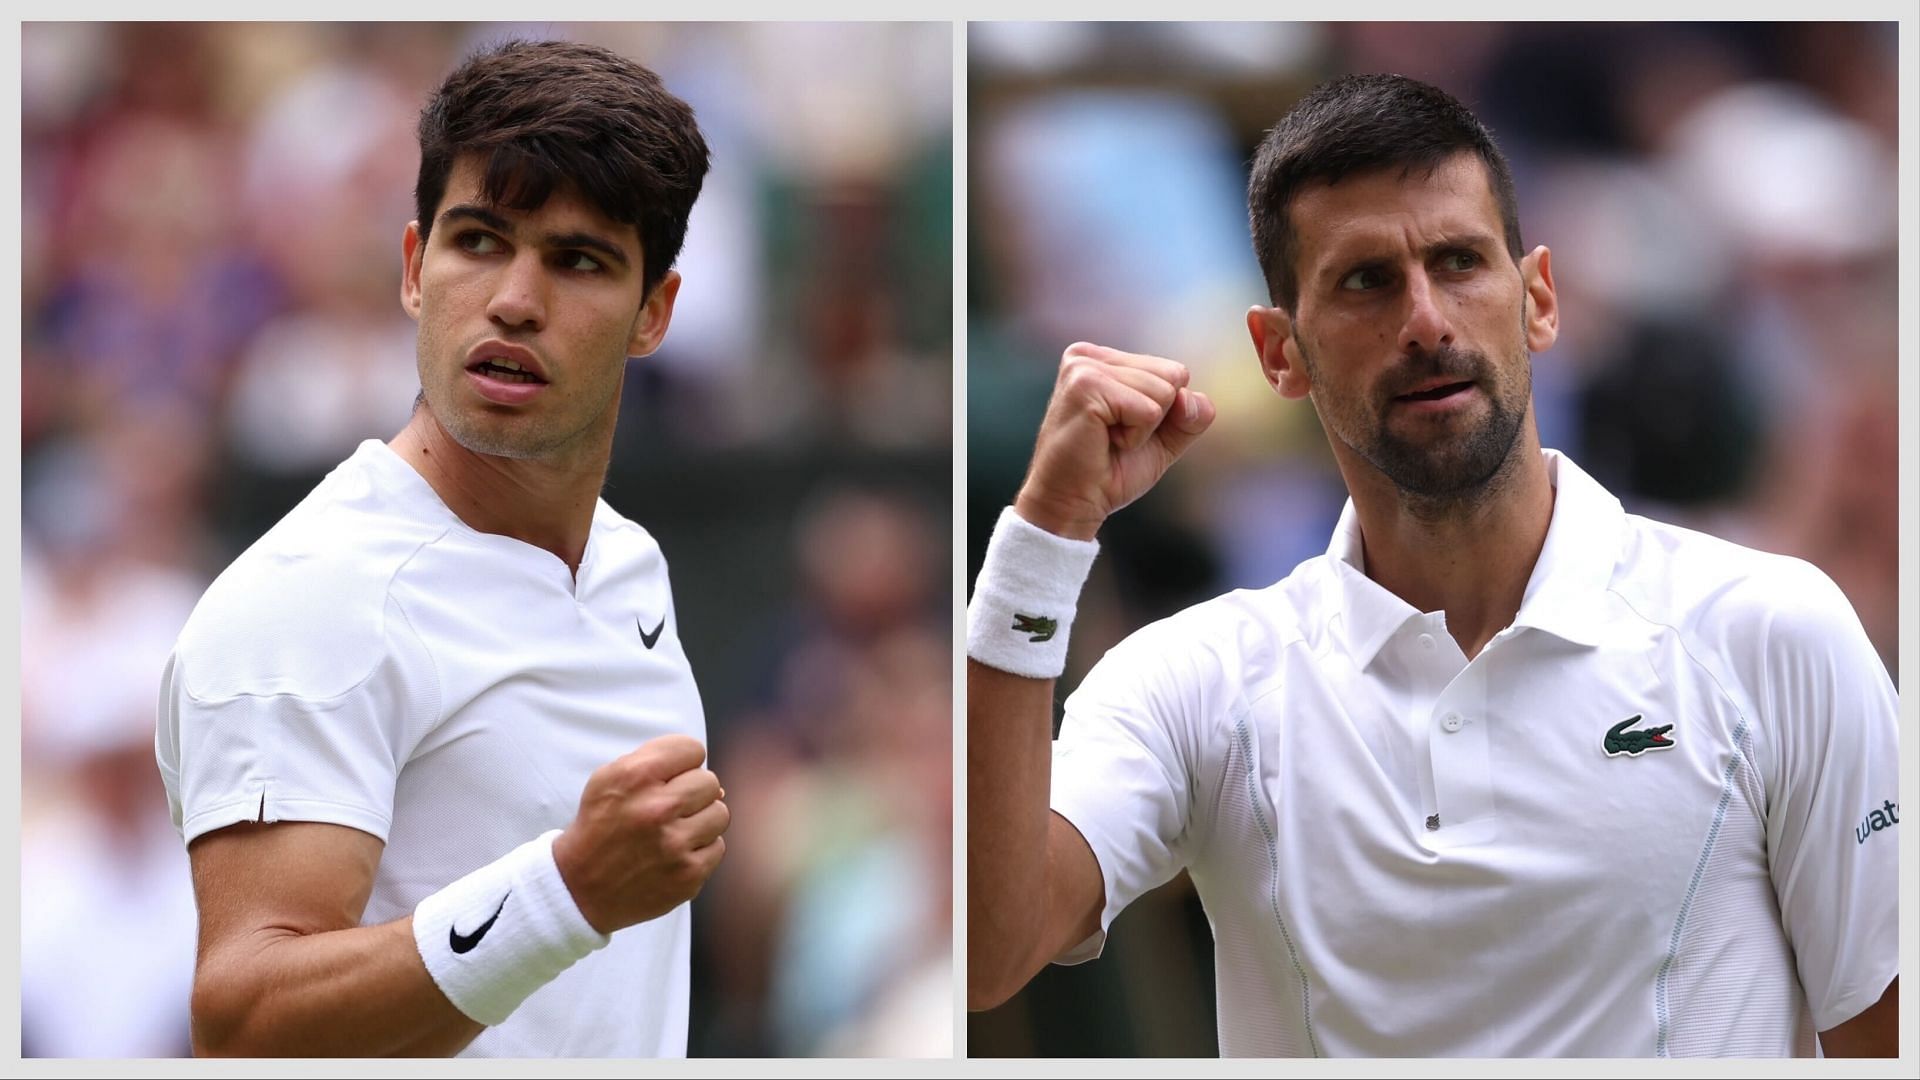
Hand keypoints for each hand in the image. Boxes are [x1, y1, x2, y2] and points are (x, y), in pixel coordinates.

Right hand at [550, 734, 728, 934]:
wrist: (579, 888)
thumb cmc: (599, 827)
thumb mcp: (609, 779)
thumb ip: (656, 761)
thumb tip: (711, 779)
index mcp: (635, 777)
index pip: (692, 750)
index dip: (682, 763)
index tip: (671, 778)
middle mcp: (657, 808)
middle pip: (710, 781)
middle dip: (692, 792)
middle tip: (670, 808)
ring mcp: (675, 844)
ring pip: (720, 813)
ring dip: (701, 820)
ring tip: (675, 830)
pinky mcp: (688, 874)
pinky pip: (717, 846)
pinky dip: (700, 849)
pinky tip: (675, 853)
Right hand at [1014, 342, 1215, 539]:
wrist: (1071, 505)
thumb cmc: (1110, 473)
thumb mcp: (1163, 439)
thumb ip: (1190, 415)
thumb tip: (1190, 398)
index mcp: (1103, 359)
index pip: (1173, 371)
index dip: (1163, 412)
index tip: (1122, 429)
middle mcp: (1089, 355)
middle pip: (1173, 376)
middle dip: (1154, 418)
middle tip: (1114, 437)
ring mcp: (1085, 368)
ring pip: (1164, 392)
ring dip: (1142, 429)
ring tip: (1107, 439)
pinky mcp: (1086, 387)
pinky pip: (1148, 411)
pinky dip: (1134, 437)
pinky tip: (1103, 441)